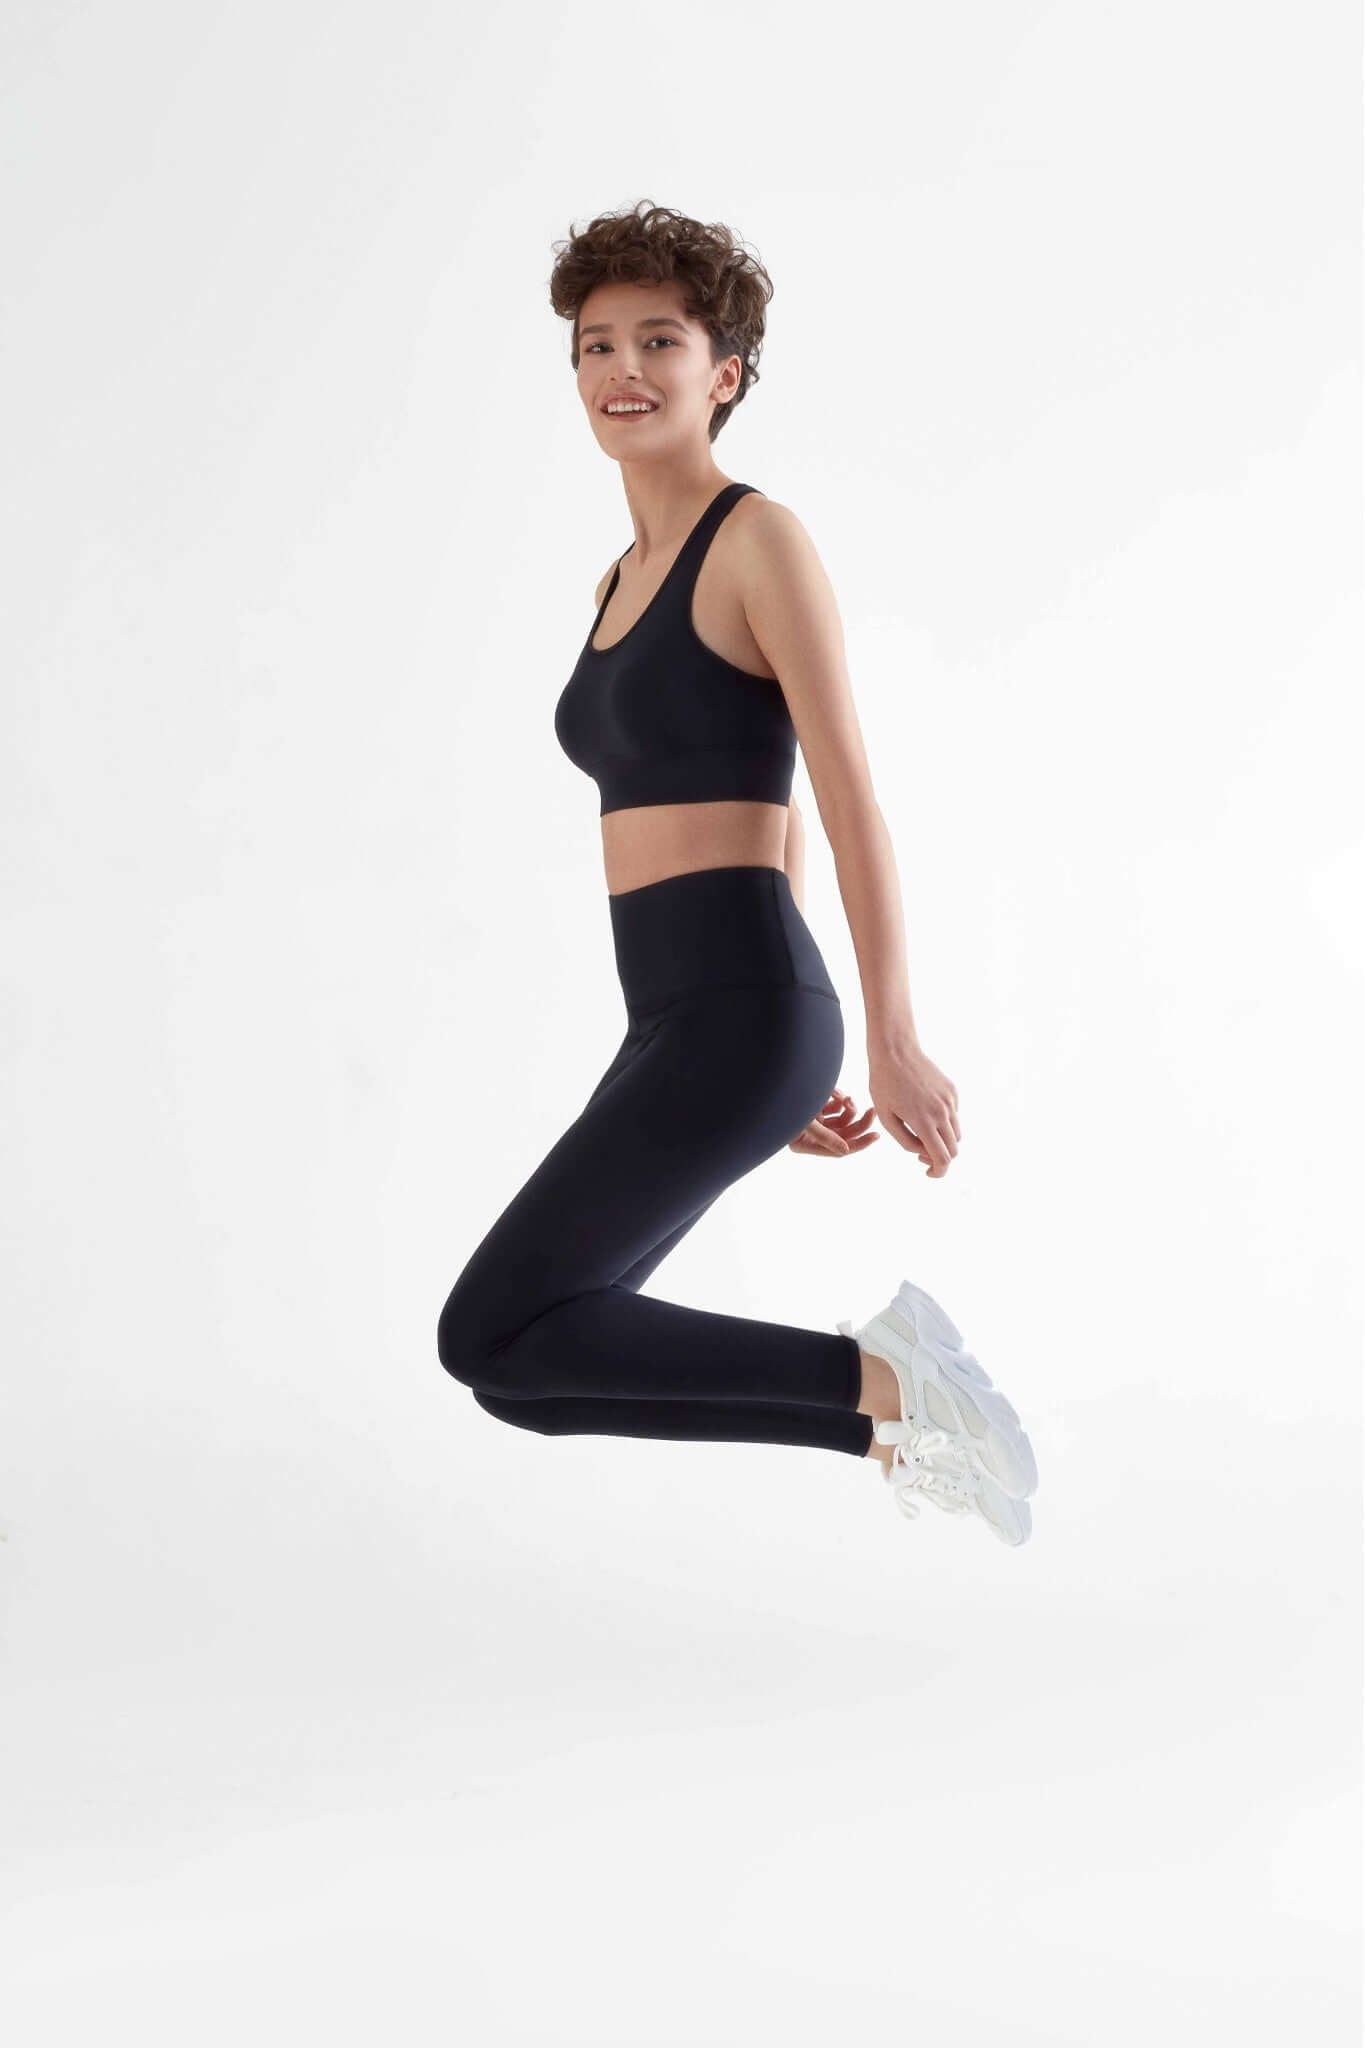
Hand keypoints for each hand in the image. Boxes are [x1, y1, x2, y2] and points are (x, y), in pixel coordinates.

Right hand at [787, 1088, 881, 1157]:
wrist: (771, 1075)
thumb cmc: (785, 1100)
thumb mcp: (806, 1122)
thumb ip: (825, 1138)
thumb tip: (846, 1151)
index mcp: (803, 1143)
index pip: (838, 1149)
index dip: (859, 1144)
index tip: (876, 1135)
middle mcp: (808, 1133)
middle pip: (843, 1134)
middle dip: (859, 1123)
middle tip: (872, 1111)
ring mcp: (812, 1118)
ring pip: (841, 1119)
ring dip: (848, 1108)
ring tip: (847, 1099)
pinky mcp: (814, 1103)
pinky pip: (835, 1106)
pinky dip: (838, 1098)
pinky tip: (835, 1093)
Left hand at [868, 1043, 959, 1176]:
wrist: (896, 1051)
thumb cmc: (883, 1084)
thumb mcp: (886, 1117)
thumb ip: (905, 1141)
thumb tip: (923, 1151)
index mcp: (924, 1122)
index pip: (942, 1158)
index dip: (938, 1172)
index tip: (928, 1173)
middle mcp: (942, 1112)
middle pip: (953, 1149)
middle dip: (940, 1158)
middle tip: (921, 1154)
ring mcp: (950, 1101)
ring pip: (956, 1133)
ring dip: (943, 1141)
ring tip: (923, 1134)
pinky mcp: (952, 1091)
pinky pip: (954, 1115)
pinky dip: (944, 1122)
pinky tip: (925, 1112)